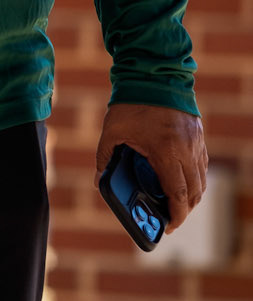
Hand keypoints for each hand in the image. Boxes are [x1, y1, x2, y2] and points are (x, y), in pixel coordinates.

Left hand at [95, 103, 207, 230]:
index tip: (168, 226)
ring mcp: (196, 142)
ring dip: (191, 195)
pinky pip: (201, 164)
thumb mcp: (112, 133)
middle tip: (170, 219)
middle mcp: (187, 149)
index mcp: (167, 151)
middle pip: (195, 191)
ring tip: (175, 203)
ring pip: (201, 178)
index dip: (176, 214)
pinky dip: (194, 177)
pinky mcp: (198, 134)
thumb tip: (99, 182)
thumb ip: (105, 159)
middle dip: (184, 209)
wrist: (153, 73)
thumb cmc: (131, 103)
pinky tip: (180, 180)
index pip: (178, 193)